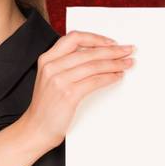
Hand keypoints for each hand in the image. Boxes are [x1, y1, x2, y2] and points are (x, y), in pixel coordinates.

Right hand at [21, 30, 134, 149]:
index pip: (74, 38)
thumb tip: (96, 56)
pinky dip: (109, 77)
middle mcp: (51, 66)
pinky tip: (117, 76)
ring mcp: (59, 80)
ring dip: (115, 63)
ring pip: (94, 65)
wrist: (36, 127)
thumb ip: (67, 65)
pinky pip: (95, 81)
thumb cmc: (47, 105)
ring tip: (128, 64)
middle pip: (88, 51)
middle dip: (112, 50)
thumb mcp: (51, 78)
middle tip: (128, 50)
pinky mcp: (68, 94)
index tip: (111, 42)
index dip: (95, 38)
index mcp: (47, 58)